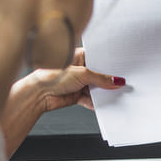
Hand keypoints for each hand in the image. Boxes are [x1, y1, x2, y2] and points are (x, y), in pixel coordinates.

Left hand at [1, 47, 124, 157]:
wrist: (38, 94)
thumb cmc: (52, 76)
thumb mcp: (82, 74)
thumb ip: (101, 78)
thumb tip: (116, 81)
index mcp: (79, 56)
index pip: (100, 59)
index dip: (111, 64)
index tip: (122, 69)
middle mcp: (80, 69)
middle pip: (100, 75)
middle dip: (108, 81)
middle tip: (121, 83)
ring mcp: (79, 83)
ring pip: (96, 89)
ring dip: (103, 93)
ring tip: (114, 95)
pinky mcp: (77, 95)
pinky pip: (91, 100)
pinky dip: (97, 103)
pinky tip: (104, 104)